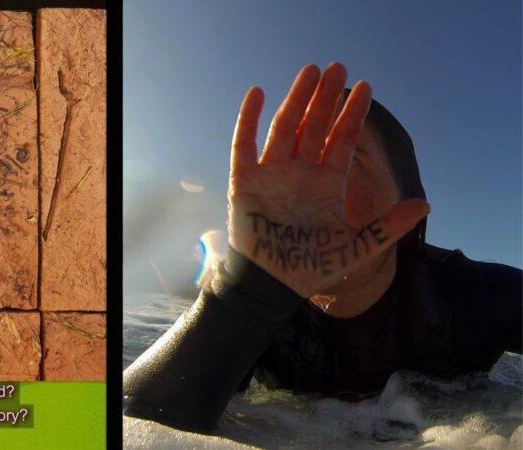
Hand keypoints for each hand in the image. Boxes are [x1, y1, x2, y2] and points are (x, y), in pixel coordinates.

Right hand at [227, 63, 429, 297]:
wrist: (272, 286)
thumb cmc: (311, 267)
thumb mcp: (357, 246)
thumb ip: (389, 226)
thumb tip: (426, 204)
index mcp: (325, 184)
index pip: (341, 140)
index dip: (353, 115)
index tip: (365, 87)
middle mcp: (299, 173)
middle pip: (314, 126)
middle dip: (326, 97)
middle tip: (337, 67)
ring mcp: (271, 175)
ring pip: (284, 127)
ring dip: (296, 100)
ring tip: (309, 72)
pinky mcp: (244, 182)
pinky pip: (244, 145)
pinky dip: (248, 120)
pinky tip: (257, 94)